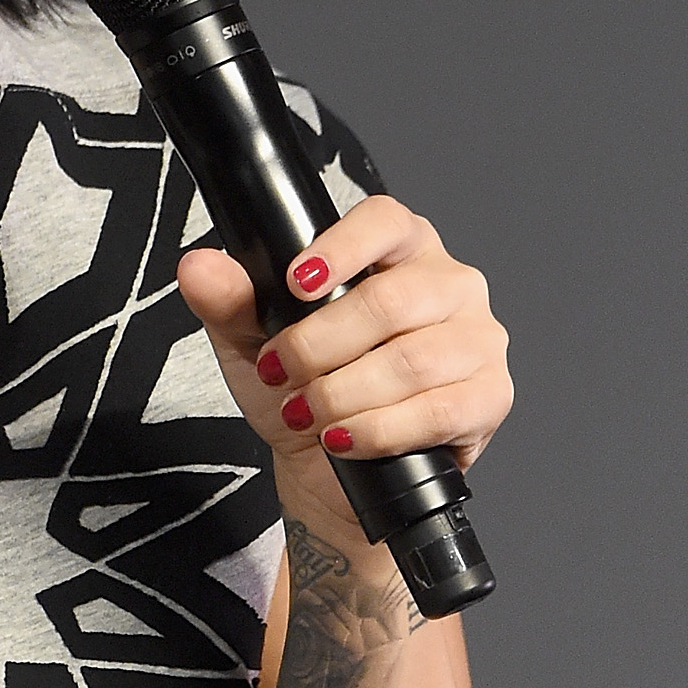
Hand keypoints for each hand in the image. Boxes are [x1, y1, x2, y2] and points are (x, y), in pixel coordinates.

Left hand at [177, 194, 511, 493]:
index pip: (385, 221)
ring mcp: (478, 340)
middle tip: (282, 374)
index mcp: (400, 249)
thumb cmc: (303, 387)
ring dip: (344, 394)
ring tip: (307, 413)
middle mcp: (450, 284)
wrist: (331, 466)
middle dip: (321, 346)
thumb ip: (230, 301)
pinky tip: (344, 438)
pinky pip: (437, 410)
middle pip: (391, 301)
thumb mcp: (254, 342)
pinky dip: (378, 429)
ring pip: (412, 360)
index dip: (341, 248)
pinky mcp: (489, 396)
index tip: (296, 284)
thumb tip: (198, 266)